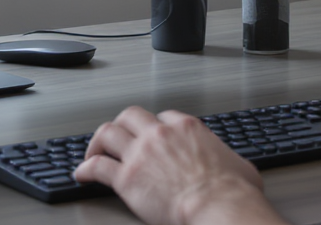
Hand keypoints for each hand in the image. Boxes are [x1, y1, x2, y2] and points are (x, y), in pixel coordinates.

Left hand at [74, 106, 285, 224]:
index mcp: (187, 127)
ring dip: (98, 142)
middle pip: (130, 115)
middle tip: (118, 135)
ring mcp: (141, 153)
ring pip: (108, 133)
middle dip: (122, 124)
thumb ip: (227, 157)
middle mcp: (160, 134)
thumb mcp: (238, 163)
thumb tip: (234, 166)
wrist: (218, 205)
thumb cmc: (231, 190)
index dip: (155, 125)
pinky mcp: (126, 177)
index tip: (152, 134)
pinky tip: (82, 174)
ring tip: (93, 151)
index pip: (163, 116)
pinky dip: (85, 169)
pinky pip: (97, 167)